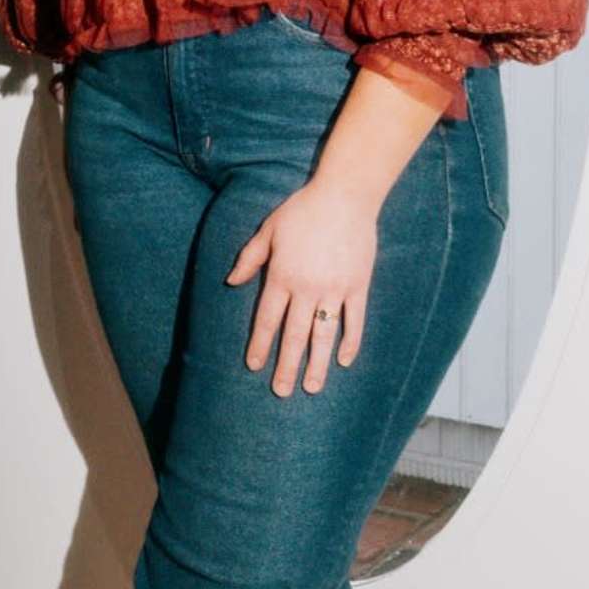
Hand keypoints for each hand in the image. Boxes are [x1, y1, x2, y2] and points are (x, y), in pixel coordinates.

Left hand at [228, 173, 378, 395]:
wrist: (345, 196)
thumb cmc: (302, 210)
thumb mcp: (268, 230)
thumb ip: (250, 258)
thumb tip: (231, 281)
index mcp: (281, 275)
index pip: (267, 319)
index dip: (260, 344)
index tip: (255, 366)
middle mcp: (307, 288)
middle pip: (293, 335)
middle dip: (286, 366)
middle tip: (281, 392)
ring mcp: (334, 290)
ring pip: (323, 335)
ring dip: (317, 364)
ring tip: (312, 388)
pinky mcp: (358, 286)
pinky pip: (354, 321)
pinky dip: (350, 342)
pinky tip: (344, 361)